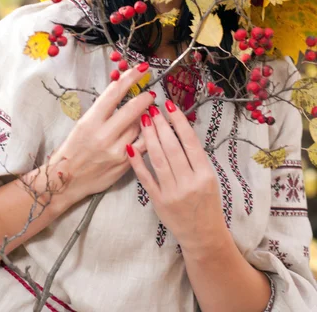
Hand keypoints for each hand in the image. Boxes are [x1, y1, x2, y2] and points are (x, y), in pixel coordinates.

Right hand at [47, 64, 152, 206]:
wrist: (66, 180)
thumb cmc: (73, 149)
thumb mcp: (83, 124)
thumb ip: (102, 110)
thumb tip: (121, 90)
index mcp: (90, 121)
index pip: (114, 93)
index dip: (130, 78)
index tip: (141, 69)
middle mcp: (103, 135)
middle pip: (132, 109)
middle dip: (145, 97)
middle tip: (150, 93)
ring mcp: (116, 151)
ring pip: (139, 126)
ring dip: (145, 117)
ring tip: (147, 114)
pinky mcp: (125, 164)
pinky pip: (142, 144)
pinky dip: (147, 135)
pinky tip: (149, 130)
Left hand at [127, 100, 227, 254]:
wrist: (203, 235)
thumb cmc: (207, 203)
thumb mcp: (209, 179)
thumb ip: (195, 158)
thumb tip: (179, 129)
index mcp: (205, 174)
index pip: (190, 142)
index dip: (179, 122)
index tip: (170, 105)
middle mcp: (189, 182)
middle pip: (172, 148)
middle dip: (161, 125)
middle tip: (152, 108)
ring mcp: (172, 192)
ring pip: (158, 159)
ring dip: (149, 137)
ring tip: (143, 120)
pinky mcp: (158, 201)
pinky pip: (146, 178)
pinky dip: (137, 162)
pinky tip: (130, 146)